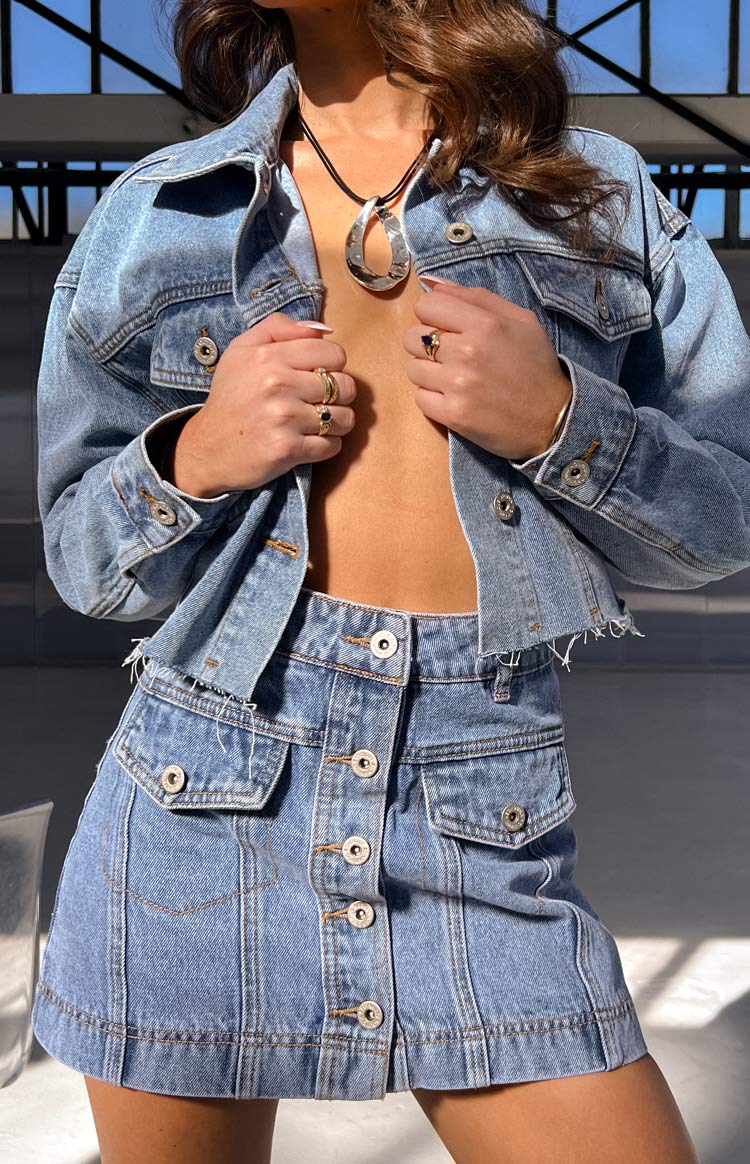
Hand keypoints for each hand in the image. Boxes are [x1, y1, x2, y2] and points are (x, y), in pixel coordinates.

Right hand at [167, 313, 356, 497]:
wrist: (207, 448)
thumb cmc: (230, 397)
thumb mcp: (241, 350)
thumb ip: (278, 328)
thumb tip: (323, 329)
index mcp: (269, 357)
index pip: (333, 354)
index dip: (332, 365)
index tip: (317, 376)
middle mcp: (277, 385)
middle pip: (345, 386)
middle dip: (339, 395)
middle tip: (320, 402)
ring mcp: (284, 419)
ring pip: (344, 418)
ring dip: (337, 423)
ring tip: (317, 423)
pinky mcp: (288, 450)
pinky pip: (333, 446)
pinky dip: (326, 446)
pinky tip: (308, 441)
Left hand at [402, 275, 572, 461]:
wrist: (553, 419)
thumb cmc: (536, 366)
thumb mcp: (521, 320)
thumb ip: (477, 298)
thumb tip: (433, 284)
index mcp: (484, 324)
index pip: (426, 306)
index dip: (431, 315)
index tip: (445, 327)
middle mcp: (467, 352)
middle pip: (412, 337)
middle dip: (425, 343)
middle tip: (448, 355)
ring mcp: (457, 385)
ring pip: (412, 368)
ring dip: (428, 372)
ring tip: (452, 378)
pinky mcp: (453, 415)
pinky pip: (419, 398)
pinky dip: (432, 398)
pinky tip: (453, 397)